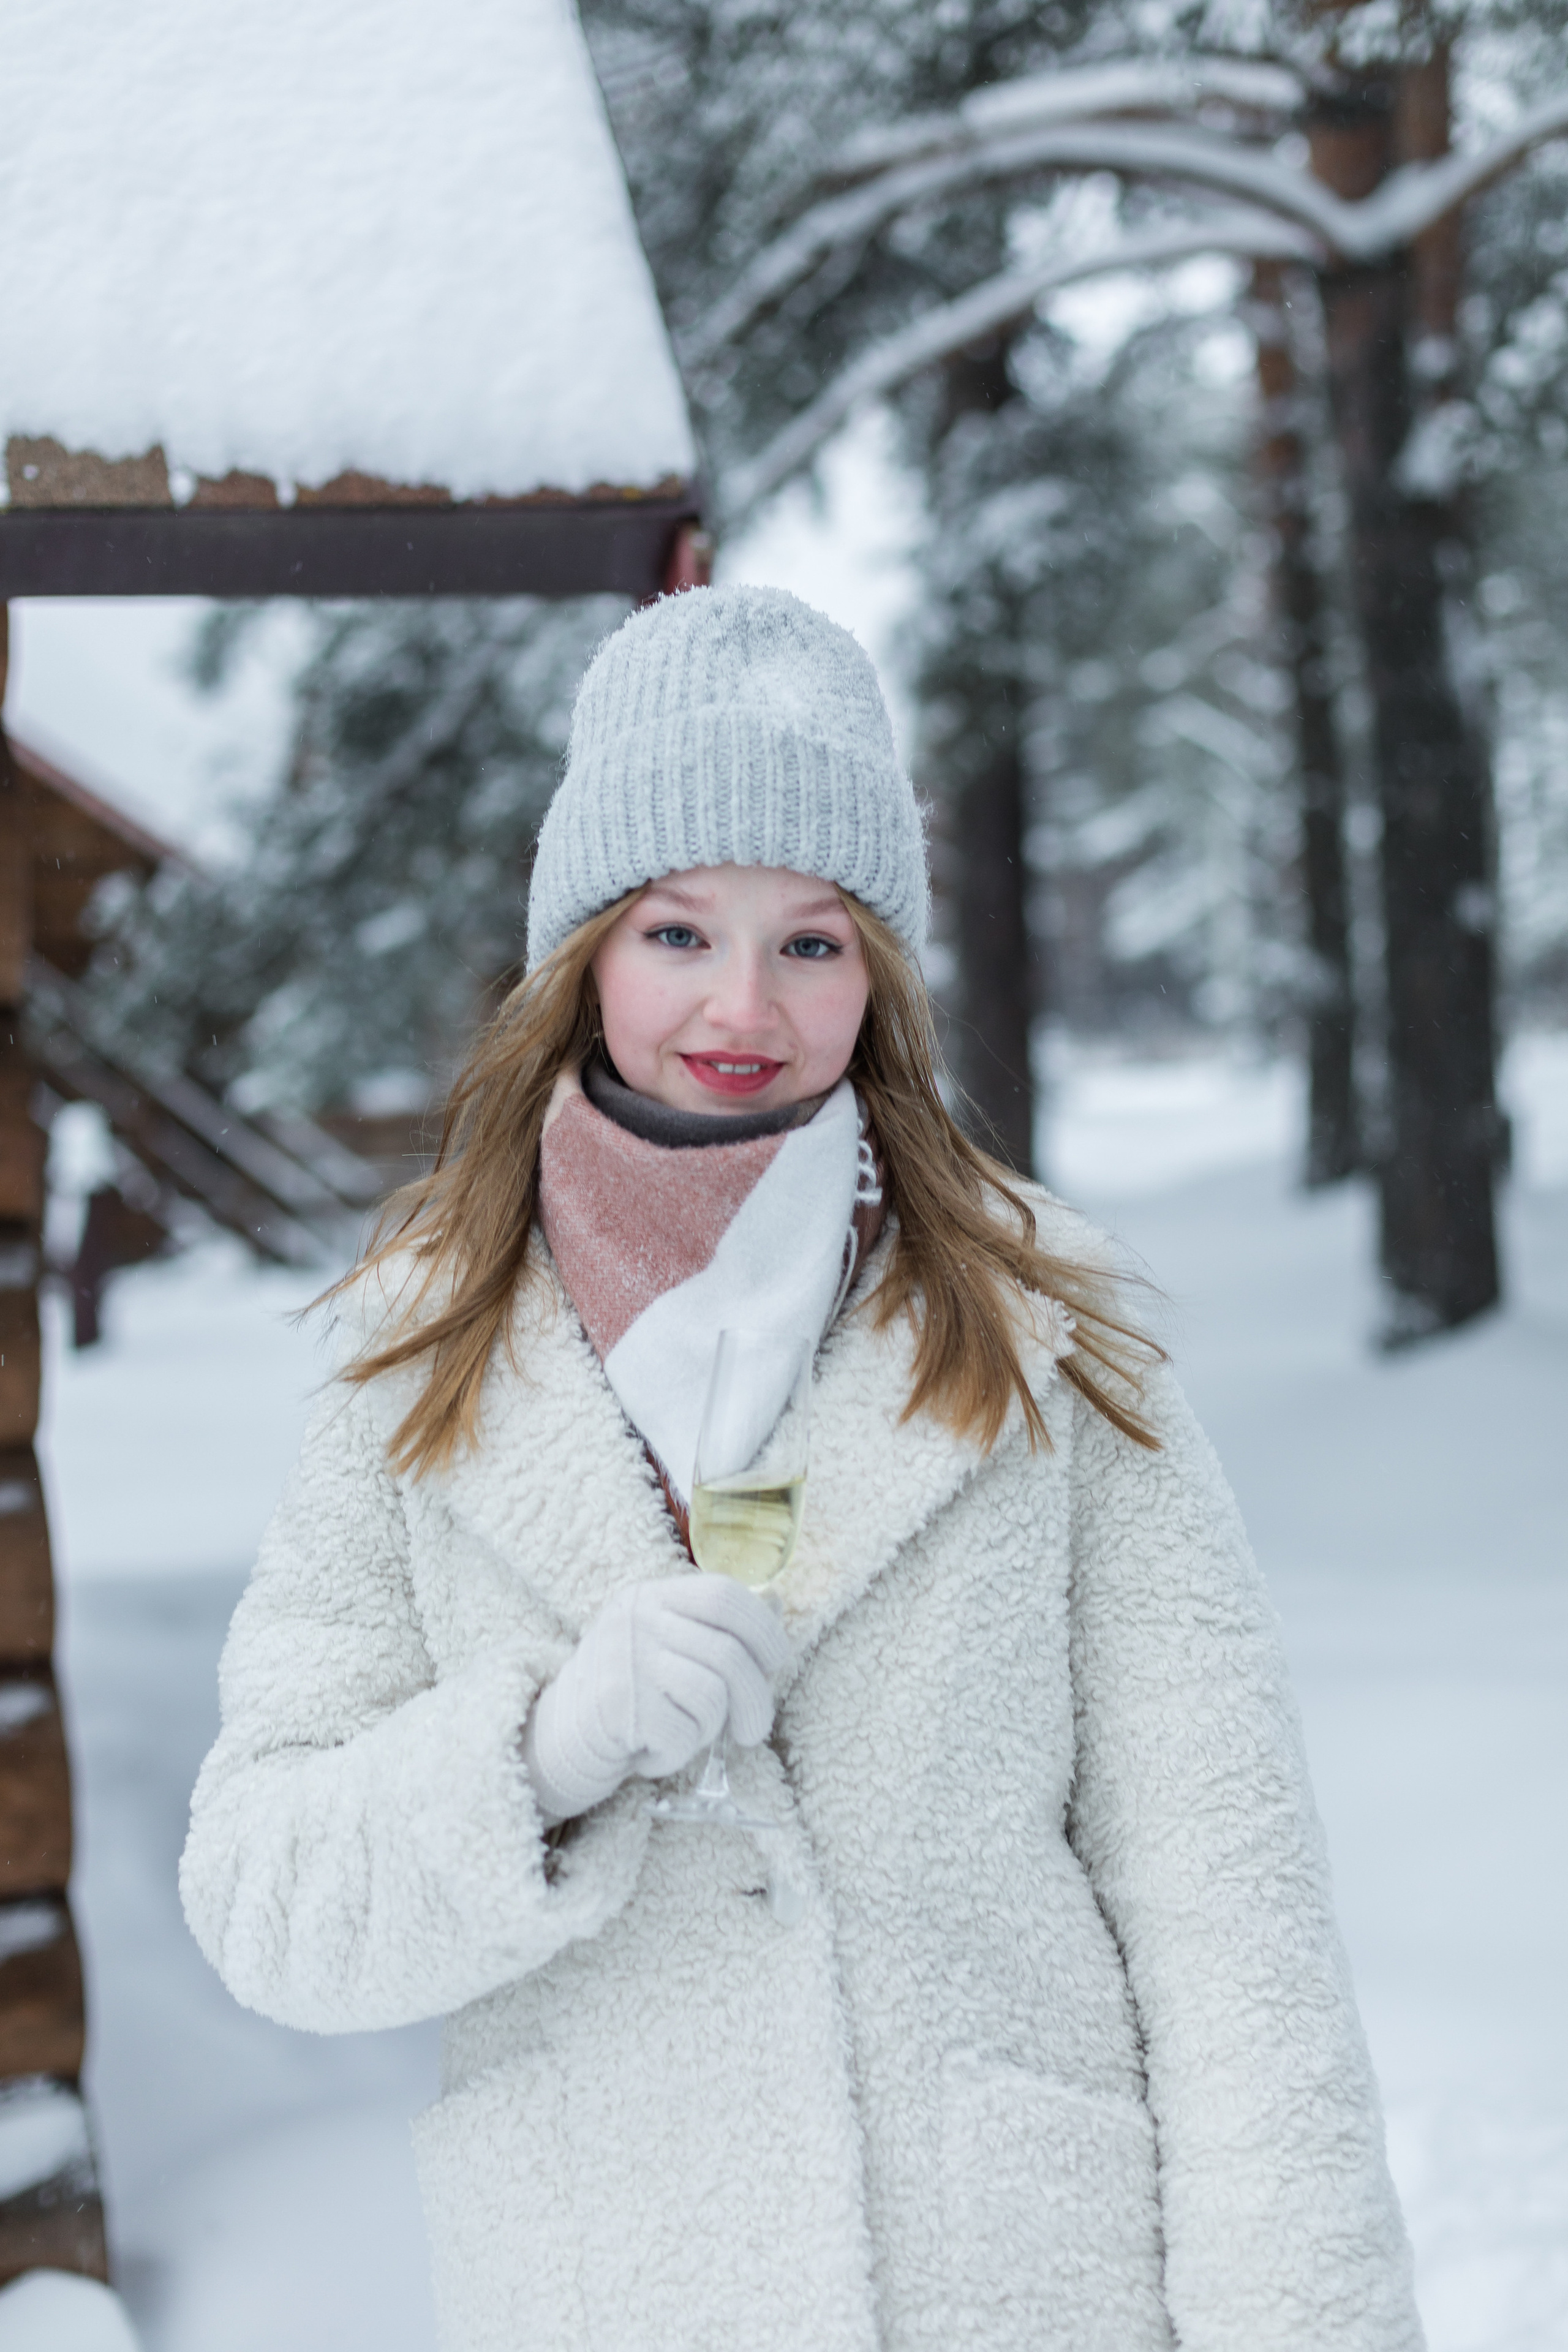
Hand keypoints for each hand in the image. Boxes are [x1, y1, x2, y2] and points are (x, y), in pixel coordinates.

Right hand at [521, 1575, 790, 1824]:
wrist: (556, 1738)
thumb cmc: (628, 1694)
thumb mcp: (661, 1645)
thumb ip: (709, 1630)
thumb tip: (776, 1613)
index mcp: (651, 1596)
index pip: (723, 1596)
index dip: (763, 1629)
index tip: (776, 1661)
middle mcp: (635, 1618)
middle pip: (728, 1653)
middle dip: (756, 1699)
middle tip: (754, 1731)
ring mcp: (623, 1658)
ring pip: (712, 1695)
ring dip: (710, 1730)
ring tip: (686, 1735)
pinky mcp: (616, 1705)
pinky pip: (682, 1734)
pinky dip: (678, 1754)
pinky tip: (653, 1751)